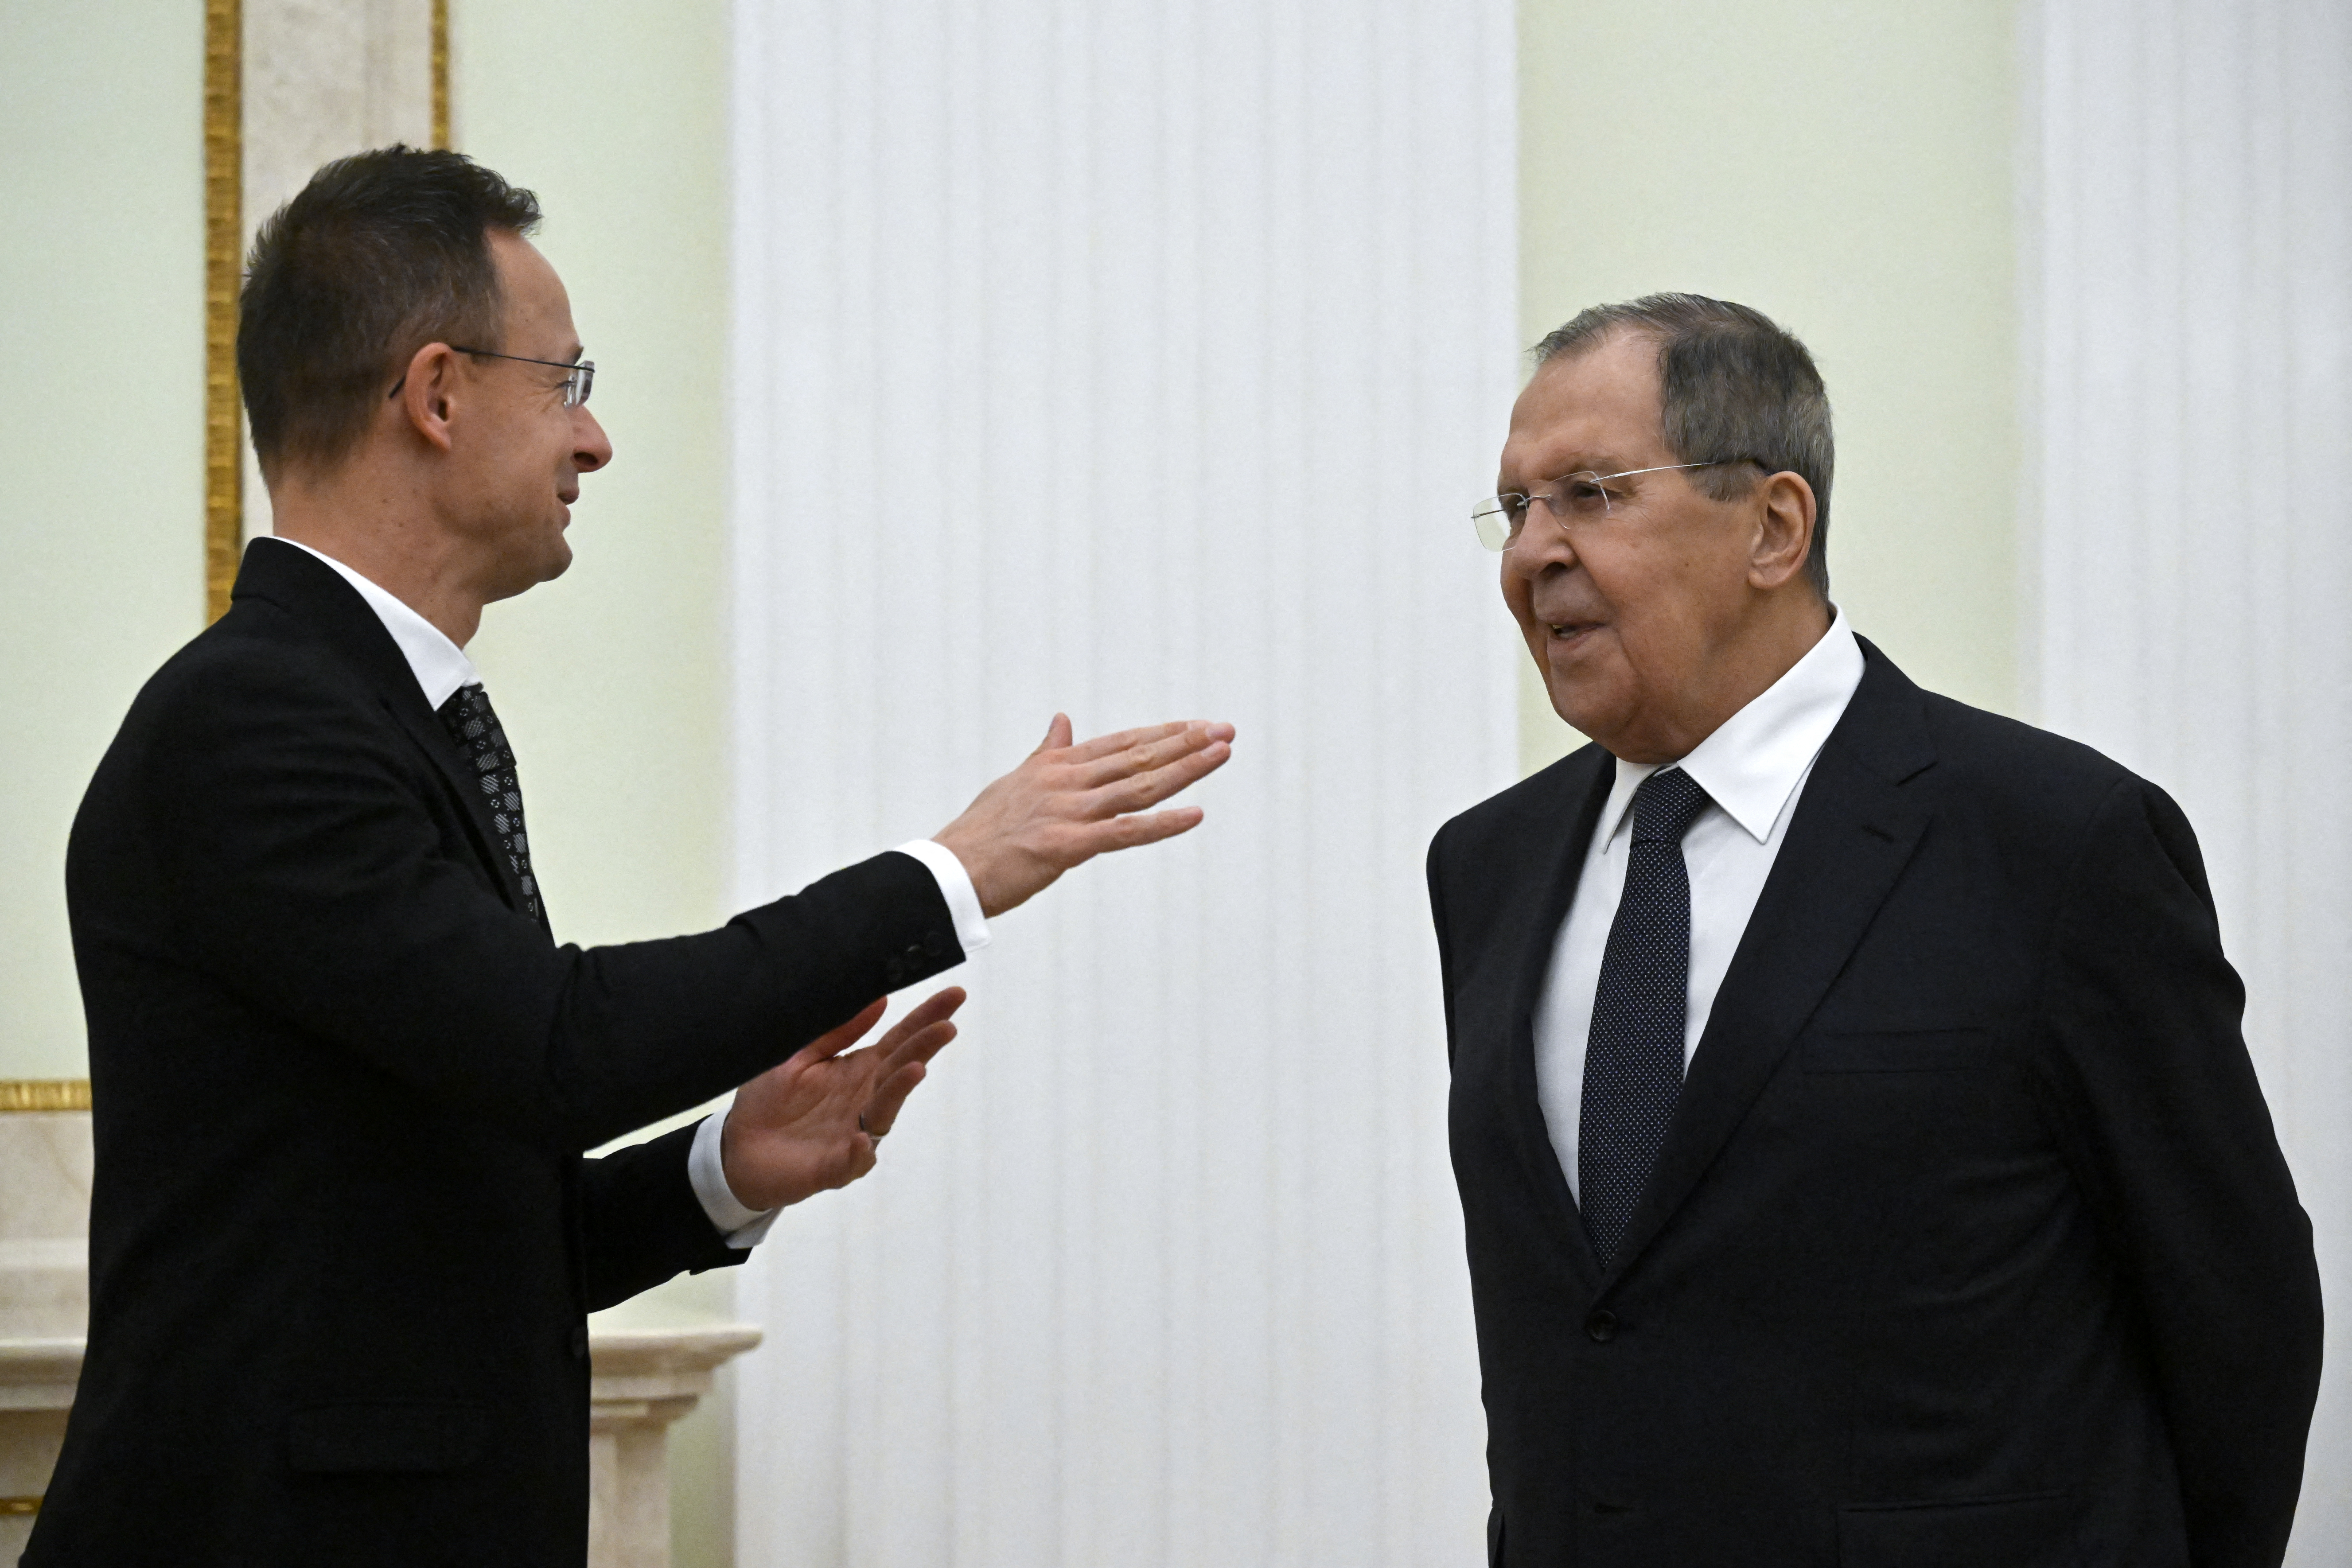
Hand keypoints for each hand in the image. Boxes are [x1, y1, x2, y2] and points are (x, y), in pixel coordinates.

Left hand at [718, 987, 964, 1210]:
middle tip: (946, 1028)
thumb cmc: (770, 1102)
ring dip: (899, 1092)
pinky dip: (859, 1153)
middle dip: (925, 1049)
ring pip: (884, 1112)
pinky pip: (852, 1162)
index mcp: (857, 1071)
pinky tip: (862, 1141)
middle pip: (900, 1071)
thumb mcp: (800, 1056)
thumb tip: (881, 998)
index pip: (899, 1041)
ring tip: (914, 1069)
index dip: (926, 1019)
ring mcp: (853, 1134)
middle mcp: (864, 1100)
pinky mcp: (833, 1167)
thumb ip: (838, 1032)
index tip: (954, 996)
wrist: (738, 1151)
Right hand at [933, 714, 1235, 916]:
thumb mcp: (1017, 780)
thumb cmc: (983, 831)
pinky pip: (1124, 832)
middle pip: (1138, 756)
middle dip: (1186, 743)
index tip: (1198, 725)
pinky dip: (1162, 823)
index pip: (1122, 743)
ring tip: (1221, 754)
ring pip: (1139, 786)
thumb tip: (1063, 719)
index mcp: (1057, 765)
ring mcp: (1068, 811)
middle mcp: (1067, 781)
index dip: (1163, 733)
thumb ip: (1048, 751)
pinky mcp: (1066, 845)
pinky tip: (1195, 815)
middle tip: (1225, 730)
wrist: (950, 870)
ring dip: (1185, 769)